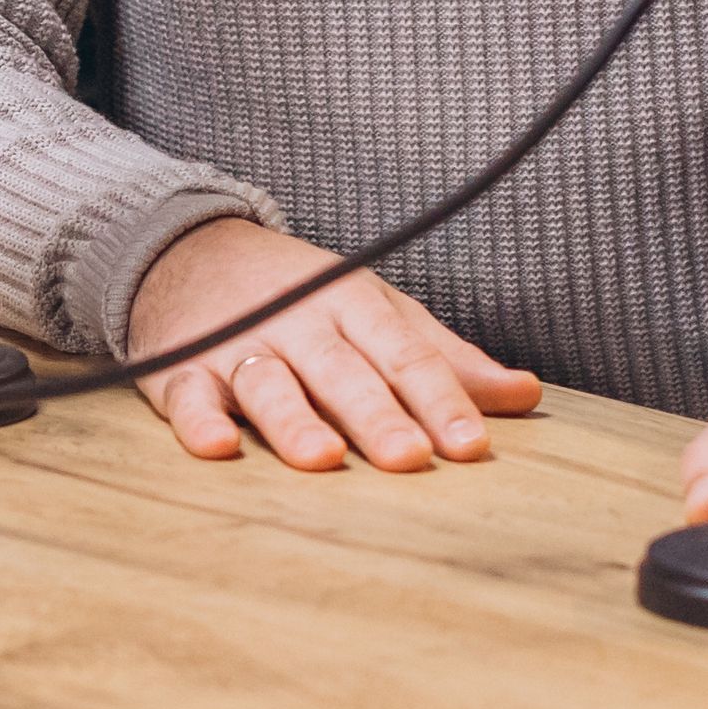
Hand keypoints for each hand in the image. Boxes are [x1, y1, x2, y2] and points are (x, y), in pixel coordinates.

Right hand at [129, 218, 541, 472]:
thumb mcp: (378, 312)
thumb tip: (526, 395)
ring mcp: (237, 345)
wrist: (187, 250)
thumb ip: (445, 359)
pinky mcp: (181, 370)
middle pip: (343, 373)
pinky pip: (189, 398)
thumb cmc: (302, 295)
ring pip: (270, 385)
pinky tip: (216, 445)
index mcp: (354, 306)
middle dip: (376, 416)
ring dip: (294, 421)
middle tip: (410, 459)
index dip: (440, 400)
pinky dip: (198, 421)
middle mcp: (299, 324)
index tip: (471, 446)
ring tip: (322, 458)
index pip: (406, 356)